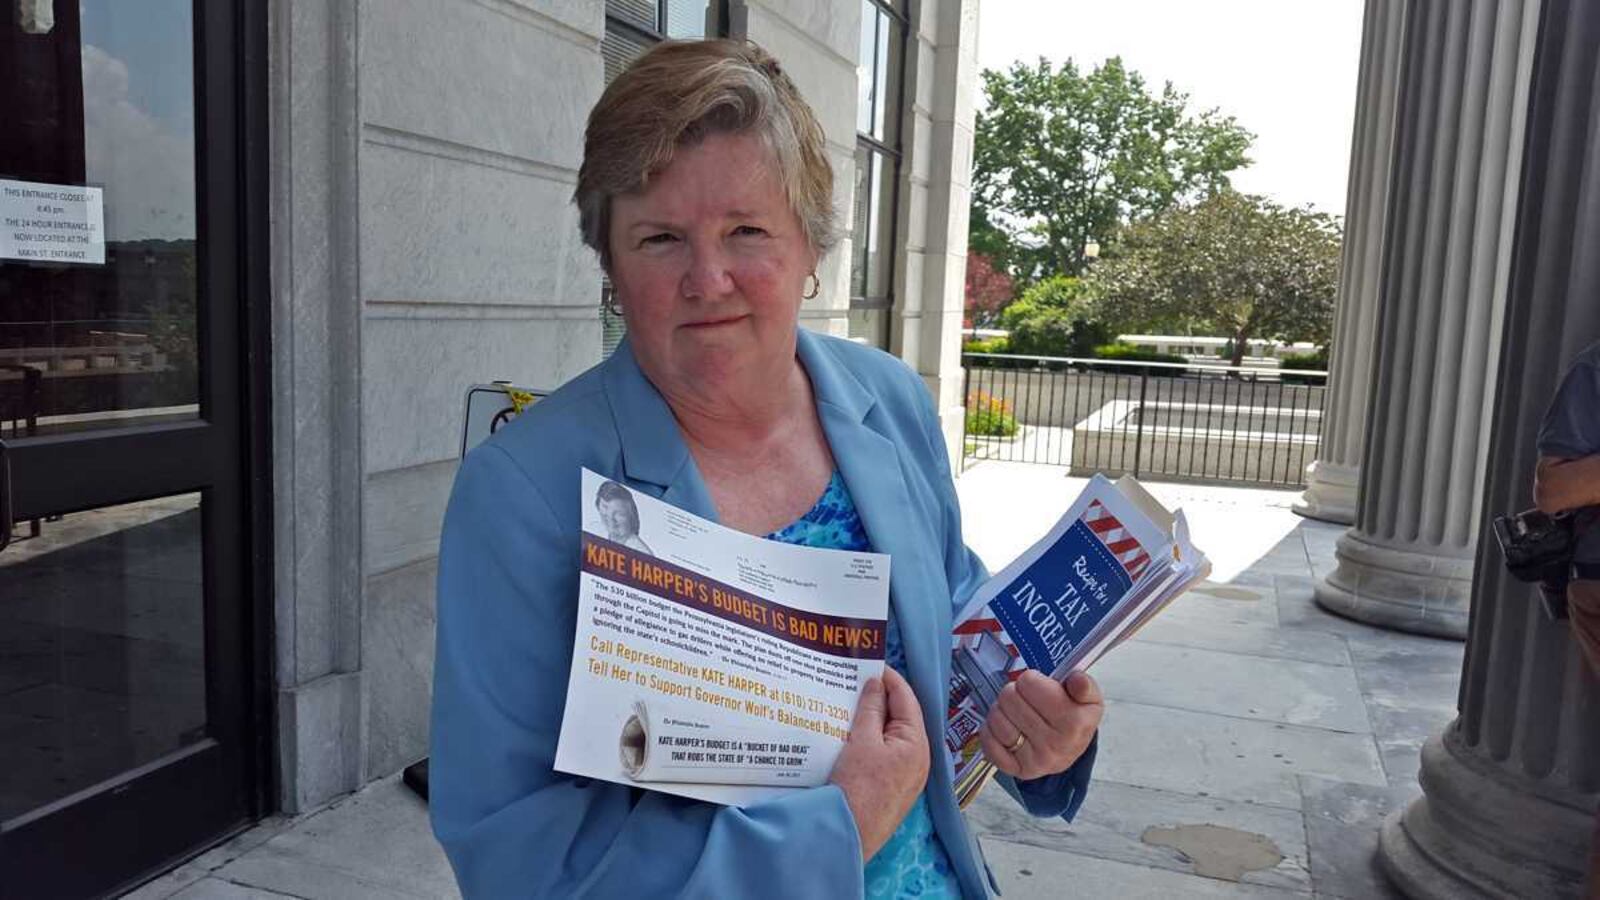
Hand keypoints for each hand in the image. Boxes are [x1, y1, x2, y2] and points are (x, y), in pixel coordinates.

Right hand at [829, 668, 928, 859]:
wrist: (847, 834)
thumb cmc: (857, 786)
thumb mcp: (862, 740)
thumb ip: (871, 708)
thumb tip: (876, 683)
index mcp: (917, 743)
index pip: (907, 699)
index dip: (889, 678)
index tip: (870, 663)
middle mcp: (919, 759)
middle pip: (902, 717)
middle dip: (881, 698)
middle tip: (856, 681)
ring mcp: (907, 775)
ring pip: (893, 735)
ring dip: (875, 718)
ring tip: (852, 702)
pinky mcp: (893, 786)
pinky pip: (887, 752)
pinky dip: (873, 738)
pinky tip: (854, 731)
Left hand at [979, 670, 1101, 780]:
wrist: (1070, 749)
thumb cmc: (1075, 718)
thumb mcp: (1089, 698)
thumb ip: (1085, 685)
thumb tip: (1077, 680)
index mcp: (1075, 723)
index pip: (1029, 683)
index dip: (1031, 680)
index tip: (1039, 687)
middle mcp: (1056, 745)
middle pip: (1009, 697)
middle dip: (1015, 693)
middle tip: (1025, 700)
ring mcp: (1036, 760)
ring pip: (996, 718)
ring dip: (1001, 710)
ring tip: (1014, 713)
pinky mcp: (1018, 770)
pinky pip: (988, 742)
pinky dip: (990, 731)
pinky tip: (1005, 728)